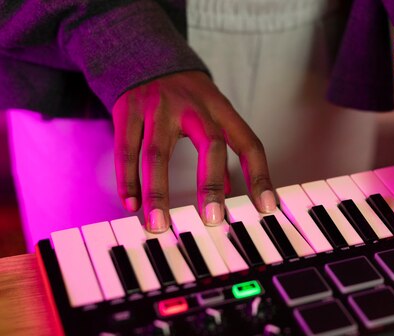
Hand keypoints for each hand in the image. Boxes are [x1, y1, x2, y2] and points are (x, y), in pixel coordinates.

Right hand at [112, 71, 275, 232]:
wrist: (143, 52)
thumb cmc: (185, 95)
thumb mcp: (211, 111)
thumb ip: (222, 145)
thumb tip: (229, 189)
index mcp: (220, 108)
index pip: (248, 143)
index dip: (260, 175)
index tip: (266, 206)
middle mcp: (192, 106)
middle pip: (208, 145)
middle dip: (210, 185)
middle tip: (212, 219)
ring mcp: (157, 106)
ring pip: (157, 154)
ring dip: (158, 192)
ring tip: (159, 224)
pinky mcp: (127, 110)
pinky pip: (125, 150)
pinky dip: (128, 179)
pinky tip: (131, 204)